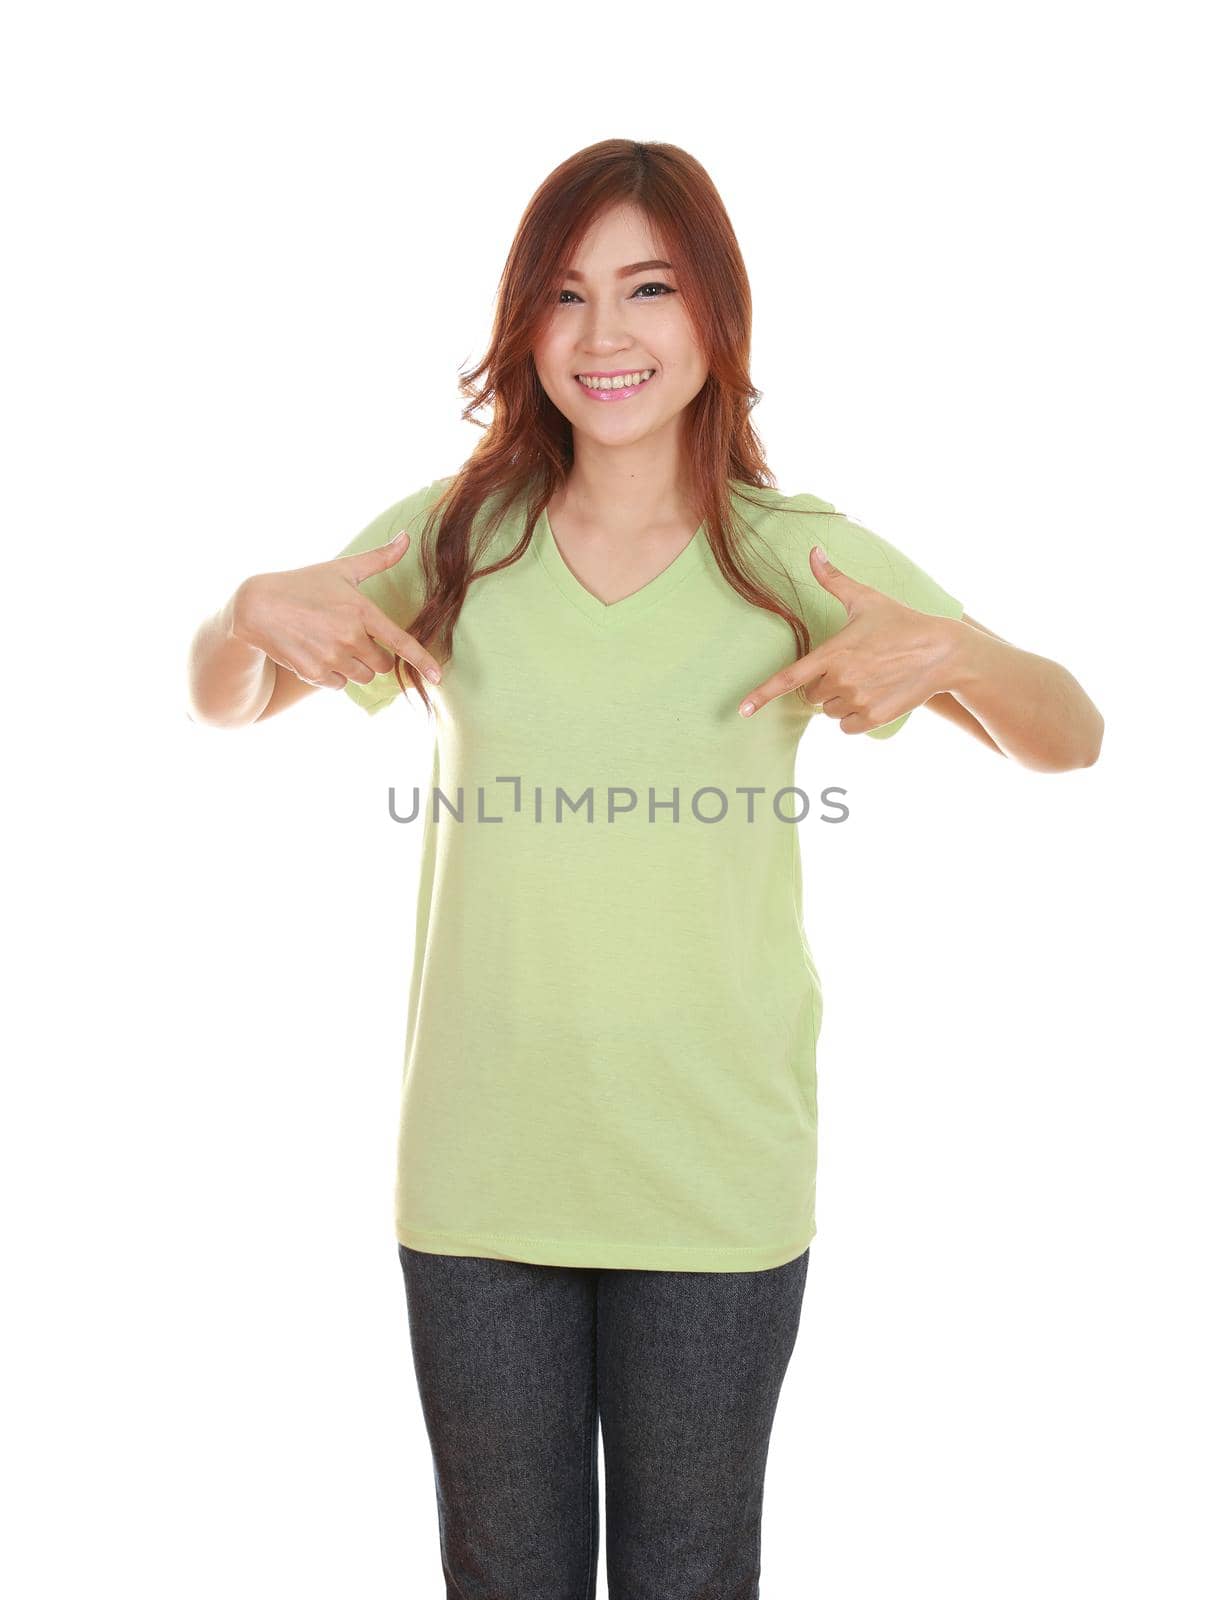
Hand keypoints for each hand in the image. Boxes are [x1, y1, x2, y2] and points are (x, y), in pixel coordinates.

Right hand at [229, 529, 442, 689]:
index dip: (422, 661)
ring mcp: (332, 657)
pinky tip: (317, 654)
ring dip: (354, 666)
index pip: (400, 641)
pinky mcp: (314, 673)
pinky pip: (339, 685)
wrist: (257, 607)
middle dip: (373, 656)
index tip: (438, 677)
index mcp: (361, 611)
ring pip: (361, 677)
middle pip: (381, 665)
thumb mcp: (342, 569)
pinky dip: (334, 675)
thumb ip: (379, 558)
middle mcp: (350, 637)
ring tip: (330, 643)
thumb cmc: (304, 585)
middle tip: (351, 638)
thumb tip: (407, 537)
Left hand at [738, 545, 958, 731]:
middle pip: (811, 695)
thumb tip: (813, 551)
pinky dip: (853, 717)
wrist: (943, 652)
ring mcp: (857, 700)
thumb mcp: (865, 599)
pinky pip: (846, 727)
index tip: (743, 710)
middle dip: (824, 684)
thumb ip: (833, 580)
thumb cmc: (902, 622)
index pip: (789, 678)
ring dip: (840, 701)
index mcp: (833, 652)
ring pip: (829, 712)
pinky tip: (873, 697)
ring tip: (868, 680)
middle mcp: (841, 679)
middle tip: (852, 667)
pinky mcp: (873, 718)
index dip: (762, 695)